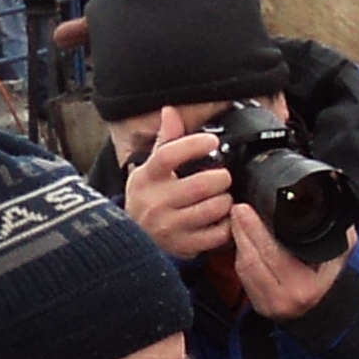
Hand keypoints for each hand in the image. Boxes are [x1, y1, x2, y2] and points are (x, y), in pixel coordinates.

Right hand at [126, 125, 237, 260]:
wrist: (132, 239)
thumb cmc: (148, 197)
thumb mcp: (149, 169)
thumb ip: (165, 140)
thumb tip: (170, 111)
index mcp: (146, 177)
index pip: (168, 155)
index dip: (193, 145)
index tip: (211, 141)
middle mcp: (155, 202)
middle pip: (201, 184)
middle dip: (221, 178)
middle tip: (223, 177)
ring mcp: (169, 227)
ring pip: (213, 208)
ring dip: (226, 201)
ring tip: (223, 197)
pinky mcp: (183, 246)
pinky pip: (217, 234)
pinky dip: (227, 224)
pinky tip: (222, 218)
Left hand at [229, 196, 351, 319]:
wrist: (332, 312)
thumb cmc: (337, 280)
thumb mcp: (341, 253)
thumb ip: (334, 230)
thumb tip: (328, 202)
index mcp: (303, 287)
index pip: (271, 253)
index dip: (254, 229)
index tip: (245, 208)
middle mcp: (283, 298)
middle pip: (251, 259)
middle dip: (241, 230)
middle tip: (237, 208)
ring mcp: (269, 304)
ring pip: (244, 268)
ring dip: (238, 242)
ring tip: (236, 220)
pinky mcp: (259, 306)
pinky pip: (244, 278)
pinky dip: (241, 256)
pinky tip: (241, 240)